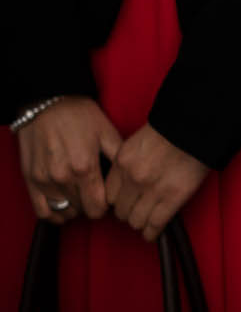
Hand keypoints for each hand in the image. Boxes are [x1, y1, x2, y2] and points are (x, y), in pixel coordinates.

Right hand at [14, 96, 121, 222]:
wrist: (48, 104)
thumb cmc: (80, 115)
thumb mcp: (107, 132)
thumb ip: (118, 157)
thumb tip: (130, 177)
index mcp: (85, 167)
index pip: (97, 207)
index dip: (106, 207)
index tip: (109, 200)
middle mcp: (63, 177)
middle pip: (82, 210)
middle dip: (92, 205)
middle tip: (97, 196)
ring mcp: (45, 180)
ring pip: (64, 211)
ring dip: (75, 209)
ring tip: (82, 198)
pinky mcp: (31, 180)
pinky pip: (42, 211)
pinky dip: (54, 214)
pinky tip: (64, 208)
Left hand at [105, 125, 207, 241]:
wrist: (199, 124)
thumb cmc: (174, 127)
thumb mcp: (140, 140)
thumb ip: (130, 162)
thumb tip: (127, 182)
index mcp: (123, 161)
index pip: (109, 195)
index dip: (119, 200)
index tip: (126, 201)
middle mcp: (133, 178)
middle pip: (120, 211)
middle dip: (129, 212)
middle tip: (139, 209)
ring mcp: (152, 189)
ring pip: (135, 221)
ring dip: (141, 222)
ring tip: (148, 219)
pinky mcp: (173, 197)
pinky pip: (155, 224)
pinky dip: (152, 232)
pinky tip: (152, 233)